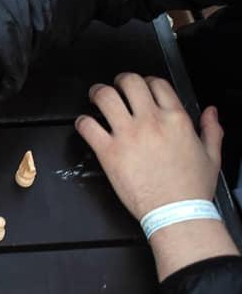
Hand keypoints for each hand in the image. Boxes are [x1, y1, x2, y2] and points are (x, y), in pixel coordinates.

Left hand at [75, 74, 221, 219]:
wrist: (175, 213)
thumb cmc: (190, 189)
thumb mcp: (211, 156)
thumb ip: (211, 130)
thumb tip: (210, 112)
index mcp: (175, 120)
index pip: (157, 83)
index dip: (146, 80)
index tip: (141, 87)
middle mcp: (150, 122)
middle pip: (129, 82)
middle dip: (119, 80)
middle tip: (115, 87)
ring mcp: (127, 135)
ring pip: (105, 96)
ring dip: (97, 93)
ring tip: (96, 97)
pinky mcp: (108, 151)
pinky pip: (87, 125)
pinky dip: (82, 121)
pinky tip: (85, 124)